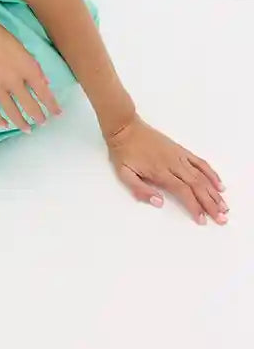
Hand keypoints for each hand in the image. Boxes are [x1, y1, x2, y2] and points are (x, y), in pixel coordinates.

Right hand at [0, 2, 61, 131]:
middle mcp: (14, 80)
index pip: (44, 91)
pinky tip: (3, 125)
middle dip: (39, 116)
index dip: (52, 104)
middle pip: (30, 105)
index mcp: (26, 66)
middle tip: (43, 123)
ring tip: (27, 130)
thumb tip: (42, 81)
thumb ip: (31, 64)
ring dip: (21, 122)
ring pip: (12, 111)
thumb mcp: (18, 44)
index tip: (57, 113)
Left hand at [104, 113, 227, 224]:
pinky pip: (200, 162)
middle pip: (197, 186)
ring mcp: (179, 156)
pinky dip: (211, 173)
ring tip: (224, 205)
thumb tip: (159, 203)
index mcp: (160, 171)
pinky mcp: (181, 150)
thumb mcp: (124, 173)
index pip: (183, 191)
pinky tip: (219, 184)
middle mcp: (174, 164)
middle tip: (222, 218)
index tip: (202, 220)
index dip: (194, 206)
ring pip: (202, 176)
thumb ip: (141, 190)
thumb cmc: (123, 152)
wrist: (125, 128)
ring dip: (214, 192)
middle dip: (211, 203)